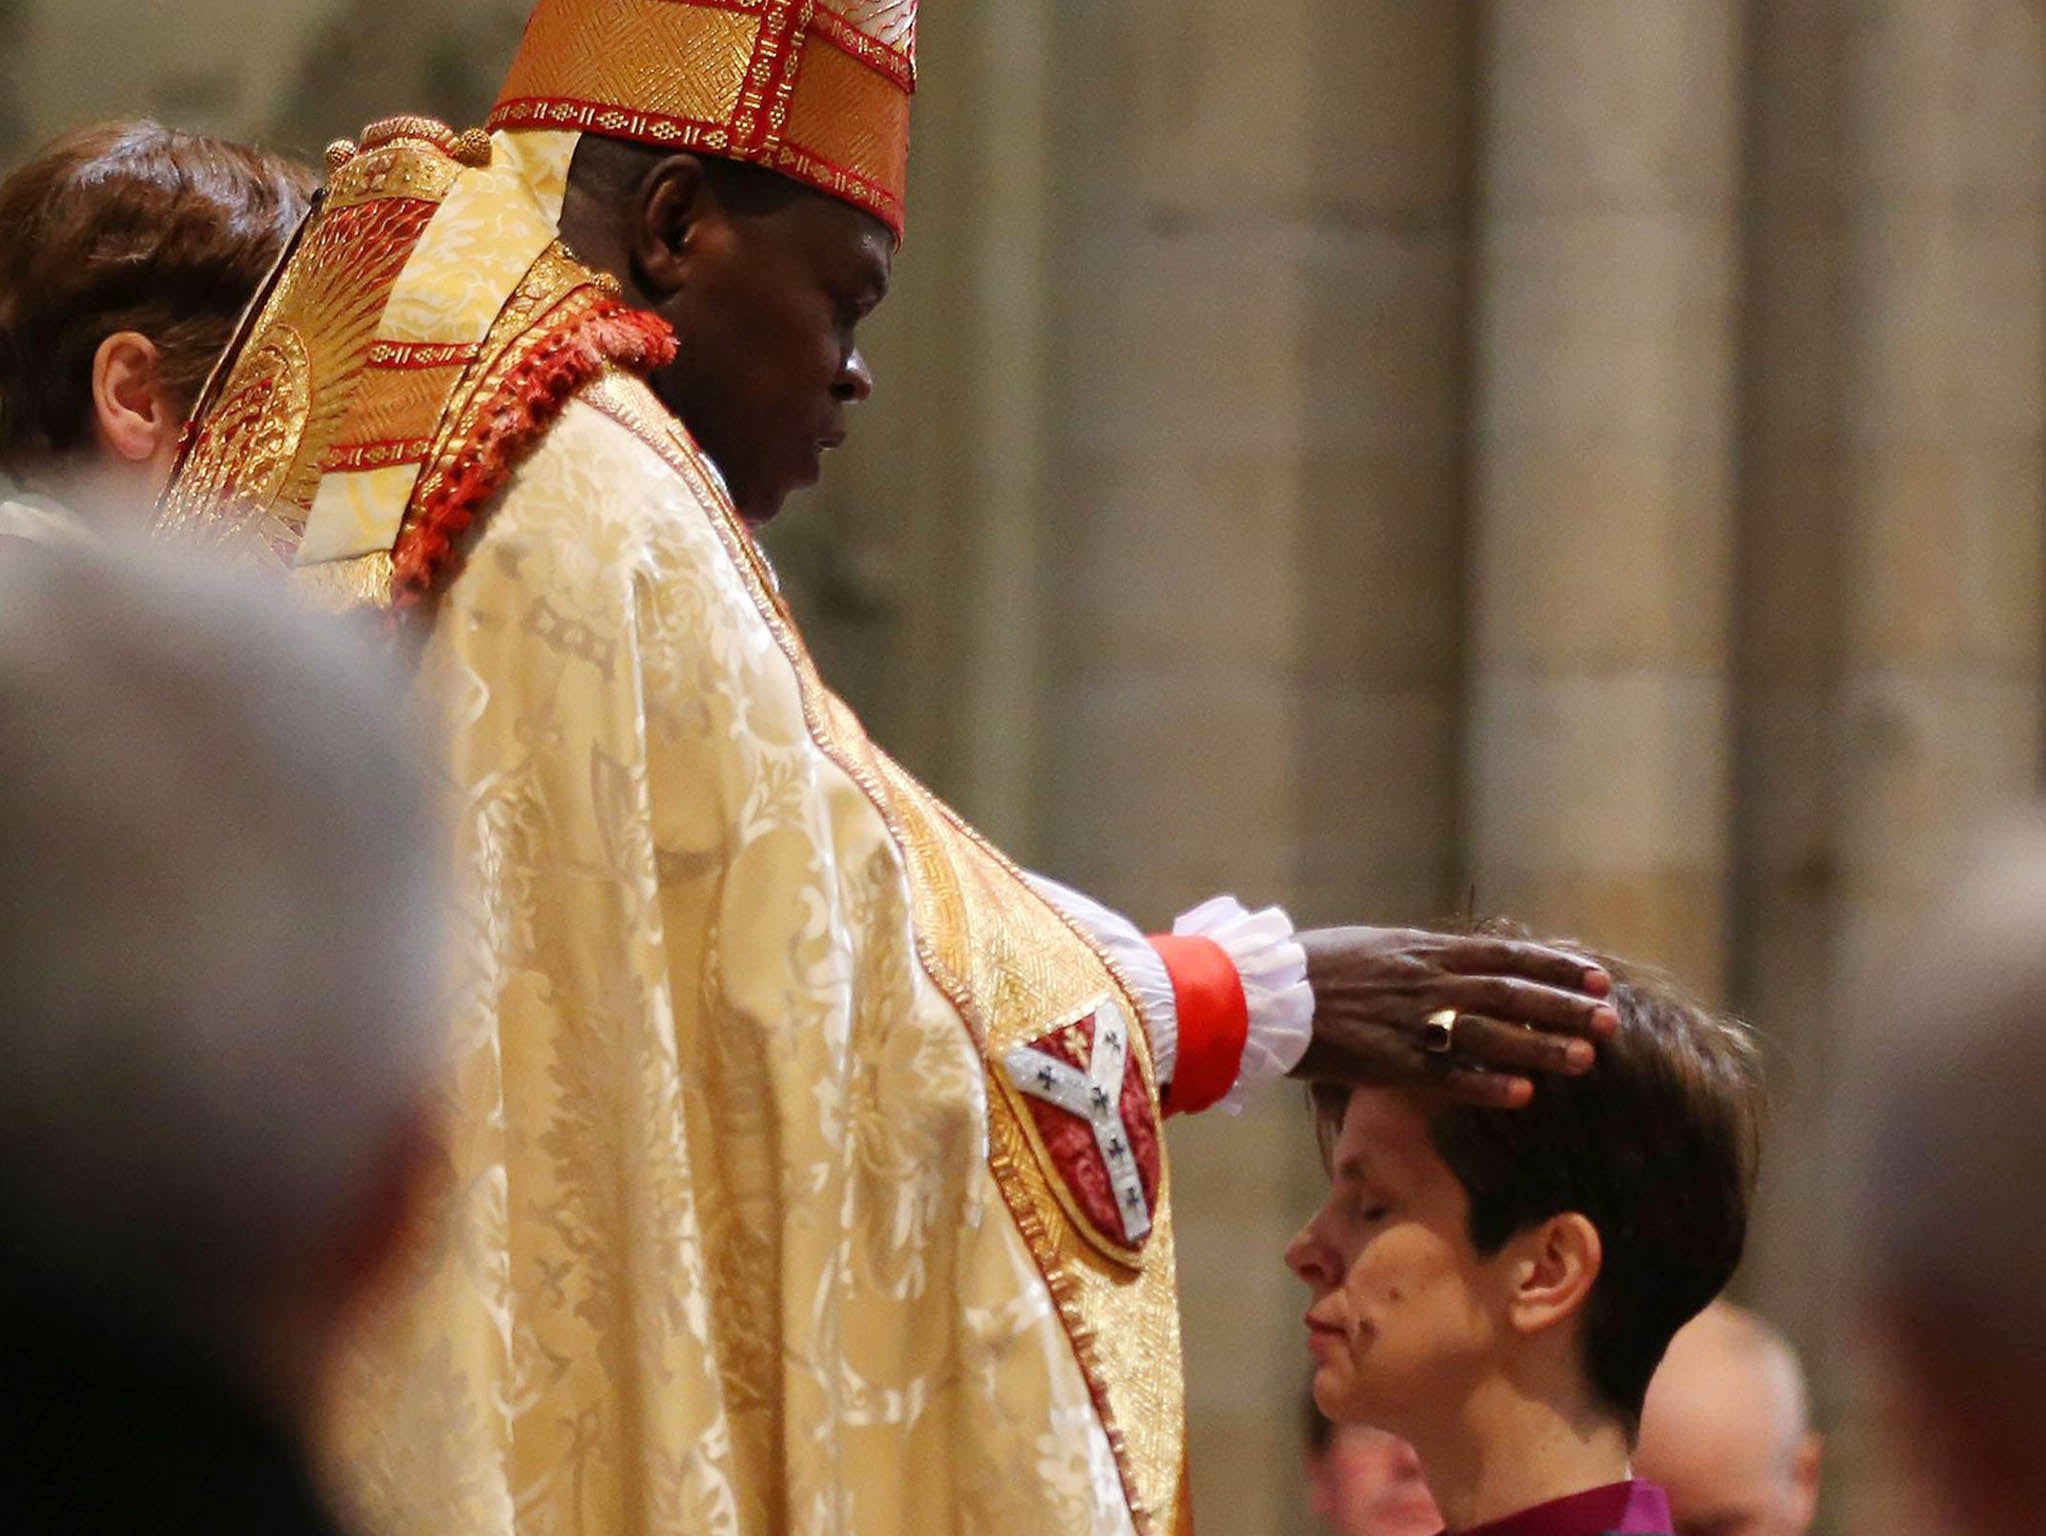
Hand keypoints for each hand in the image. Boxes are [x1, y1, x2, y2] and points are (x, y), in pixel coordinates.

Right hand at [1291, 927, 1617, 1107]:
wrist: (1261, 990)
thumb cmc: (1310, 966)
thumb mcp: (1372, 947)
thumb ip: (1416, 960)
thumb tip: (1448, 964)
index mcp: (1423, 949)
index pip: (1505, 955)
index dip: (1553, 967)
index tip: (1594, 977)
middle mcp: (1427, 982)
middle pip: (1511, 994)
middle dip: (1563, 1006)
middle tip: (1611, 1018)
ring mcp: (1411, 1022)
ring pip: (1491, 1034)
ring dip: (1541, 1046)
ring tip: (1587, 1058)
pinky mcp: (1390, 1060)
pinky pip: (1448, 1075)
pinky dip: (1487, 1084)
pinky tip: (1524, 1094)